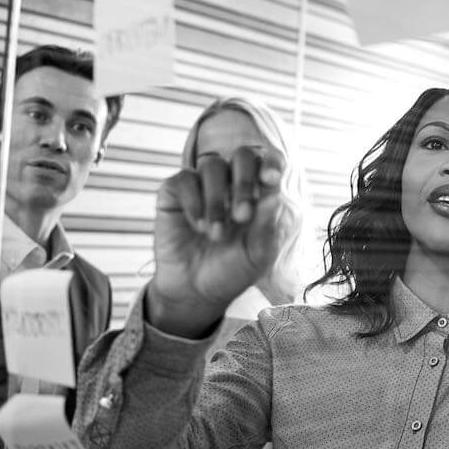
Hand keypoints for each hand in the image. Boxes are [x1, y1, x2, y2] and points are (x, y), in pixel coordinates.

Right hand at [149, 147, 283, 336]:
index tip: (270, 180)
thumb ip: (267, 225)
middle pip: (242, 155)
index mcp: (259, 192)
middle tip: (242, 216)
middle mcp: (232, 182)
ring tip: (216, 234)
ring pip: (212, 165)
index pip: (269, 162)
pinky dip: (194, 202)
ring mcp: (202, 185)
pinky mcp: (175, 194)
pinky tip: (198, 226)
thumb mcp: (257, 254)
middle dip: (245, 182)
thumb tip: (274, 193)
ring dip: (217, 200)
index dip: (272, 162)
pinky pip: (184, 179)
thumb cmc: (232, 271)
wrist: (196, 293)